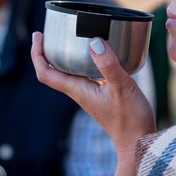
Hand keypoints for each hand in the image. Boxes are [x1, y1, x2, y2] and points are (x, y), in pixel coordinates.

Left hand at [31, 32, 155, 153]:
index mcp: (77, 90)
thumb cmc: (130, 119)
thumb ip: (108, 65)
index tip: (38, 36)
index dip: (37, 53)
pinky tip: (96, 53)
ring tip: (68, 38)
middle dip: (47, 52)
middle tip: (49, 32)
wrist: (138, 142)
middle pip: (53, 71)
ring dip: (63, 56)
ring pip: (68, 73)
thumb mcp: (121, 87)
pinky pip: (84, 75)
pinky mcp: (100, 94)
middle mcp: (79, 91)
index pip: (45, 72)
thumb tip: (93, 41)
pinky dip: (83, 62)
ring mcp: (89, 94)